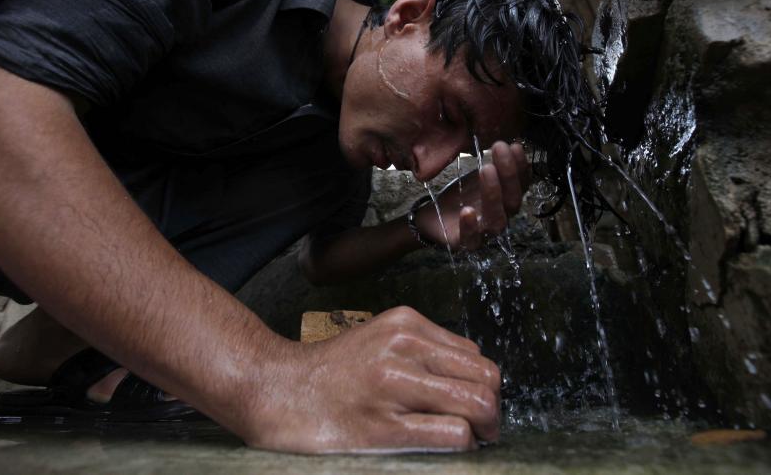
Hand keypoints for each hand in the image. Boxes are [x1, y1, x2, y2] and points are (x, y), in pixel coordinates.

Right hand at [239, 306, 500, 452]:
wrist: (277, 390)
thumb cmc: (333, 372)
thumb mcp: (381, 339)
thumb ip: (425, 350)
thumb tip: (474, 377)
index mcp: (406, 324)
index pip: (476, 356)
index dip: (484, 386)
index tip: (475, 406)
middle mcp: (403, 347)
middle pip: (486, 378)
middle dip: (493, 408)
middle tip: (484, 428)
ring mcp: (393, 386)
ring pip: (477, 404)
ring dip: (484, 429)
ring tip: (472, 439)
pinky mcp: (382, 426)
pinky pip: (452, 434)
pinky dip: (463, 444)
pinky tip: (447, 447)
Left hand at [414, 141, 530, 250]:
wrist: (434, 217)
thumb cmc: (461, 195)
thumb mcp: (476, 176)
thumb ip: (492, 164)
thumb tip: (505, 141)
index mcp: (507, 200)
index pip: (522, 184)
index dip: (521, 166)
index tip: (514, 145)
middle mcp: (502, 216)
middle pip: (513, 200)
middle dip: (508, 174)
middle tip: (499, 149)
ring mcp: (486, 232)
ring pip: (497, 219)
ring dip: (493, 194)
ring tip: (485, 169)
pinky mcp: (467, 243)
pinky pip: (472, 238)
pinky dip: (470, 226)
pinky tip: (467, 211)